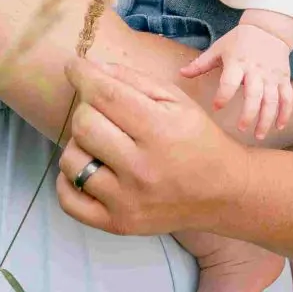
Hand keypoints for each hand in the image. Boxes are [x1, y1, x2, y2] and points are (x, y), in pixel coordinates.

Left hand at [55, 56, 243, 238]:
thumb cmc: (198, 140)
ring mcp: (128, 200)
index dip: (81, 74)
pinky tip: (88, 168)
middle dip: (86, 109)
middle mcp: (142, 168)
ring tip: (100, 143)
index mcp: (161, 131)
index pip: (104, 95)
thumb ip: (133, 80)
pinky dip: (69, 180)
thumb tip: (91, 68)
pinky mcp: (118, 224)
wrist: (224, 193)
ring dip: (79, 144)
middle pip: (83, 124)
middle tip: (100, 111)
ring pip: (71, 160)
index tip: (74, 67)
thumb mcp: (177, 101)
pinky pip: (69, 199)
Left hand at [178, 24, 292, 139]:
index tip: (216, 108)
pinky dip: (285, 113)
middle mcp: (256, 71)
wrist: (268, 29)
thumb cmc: (239, 40)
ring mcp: (272, 76)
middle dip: (248, 114)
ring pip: (272, 101)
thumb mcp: (219, 48)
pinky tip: (279, 127)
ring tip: (259, 136)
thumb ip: (201, 63)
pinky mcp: (284, 79)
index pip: (229, 82)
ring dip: (266, 119)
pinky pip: (287, 98)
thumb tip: (181, 73)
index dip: (223, 96)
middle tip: (241, 129)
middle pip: (254, 96)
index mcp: (237, 63)